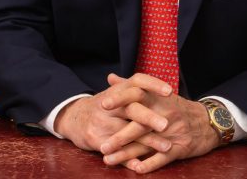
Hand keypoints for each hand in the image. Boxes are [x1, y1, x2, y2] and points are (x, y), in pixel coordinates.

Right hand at [54, 75, 172, 155]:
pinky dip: (129, 159)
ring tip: (166, 147)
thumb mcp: (118, 92)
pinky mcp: (97, 140)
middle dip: (149, 117)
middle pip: (132, 109)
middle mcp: (110, 104)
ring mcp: (102, 122)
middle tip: (167, 124)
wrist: (75, 117)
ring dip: (148, 141)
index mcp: (119, 89)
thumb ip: (139, 90)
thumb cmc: (105, 105)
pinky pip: (116, 151)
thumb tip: (168, 88)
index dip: (153, 85)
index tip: (170, 91)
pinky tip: (141, 165)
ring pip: (127, 133)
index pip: (137, 81)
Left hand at [100, 73, 219, 172]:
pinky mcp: (179, 148)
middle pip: (139, 123)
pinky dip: (150, 164)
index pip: (137, 94)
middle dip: (119, 135)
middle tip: (101, 145)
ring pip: (146, 143)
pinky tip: (136, 169)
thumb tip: (110, 77)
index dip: (120, 98)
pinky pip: (163, 157)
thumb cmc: (176, 107)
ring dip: (126, 153)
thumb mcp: (157, 93)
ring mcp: (172, 132)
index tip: (103, 103)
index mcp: (157, 98)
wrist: (206, 121)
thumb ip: (132, 86)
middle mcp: (164, 113)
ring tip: (107, 160)